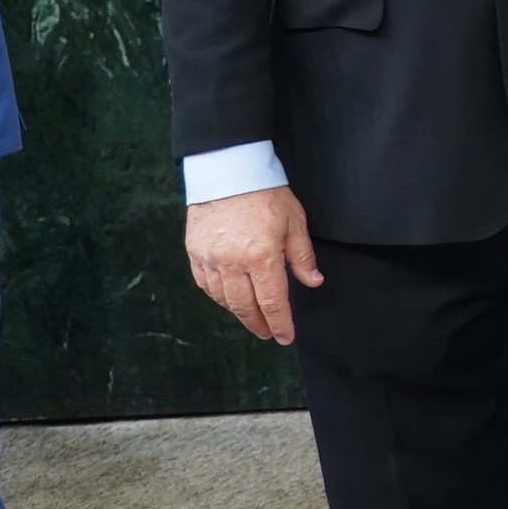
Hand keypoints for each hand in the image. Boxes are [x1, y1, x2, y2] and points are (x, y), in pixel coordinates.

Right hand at [184, 186, 323, 345]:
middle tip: (268, 334)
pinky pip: (205, 284)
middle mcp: (232, 263)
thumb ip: (302, 257)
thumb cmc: (266, 195)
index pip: (272, 301)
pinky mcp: (194, 252)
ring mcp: (210, 258)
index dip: (279, 323)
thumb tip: (313, 282)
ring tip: (251, 317)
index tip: (285, 336)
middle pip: (245, 306)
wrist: (228, 172)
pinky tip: (228, 299)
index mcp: (261, 257)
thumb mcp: (294, 223)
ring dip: (238, 312)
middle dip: (259, 324)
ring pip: (223, 298)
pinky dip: (217, 296)